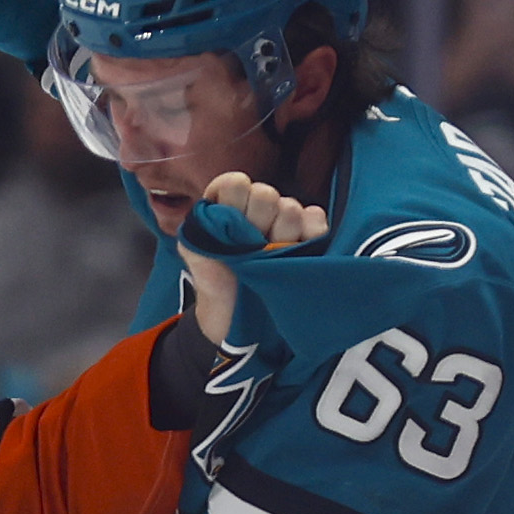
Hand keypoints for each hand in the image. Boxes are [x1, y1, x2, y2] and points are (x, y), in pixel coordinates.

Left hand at [175, 170, 329, 345]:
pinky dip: (310, 234)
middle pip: (266, 195)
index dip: (234, 201)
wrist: (243, 329)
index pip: (235, 184)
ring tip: (272, 261)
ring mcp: (285, 225)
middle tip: (252, 251)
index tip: (229, 228)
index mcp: (229, 211)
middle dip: (258, 222)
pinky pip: (316, 220)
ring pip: (291, 209)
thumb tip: (209, 214)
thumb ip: (197, 238)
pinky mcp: (310, 239)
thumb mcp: (199, 268)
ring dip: (282, 235)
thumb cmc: (220, 294)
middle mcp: (258, 213)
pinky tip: (296, 253)